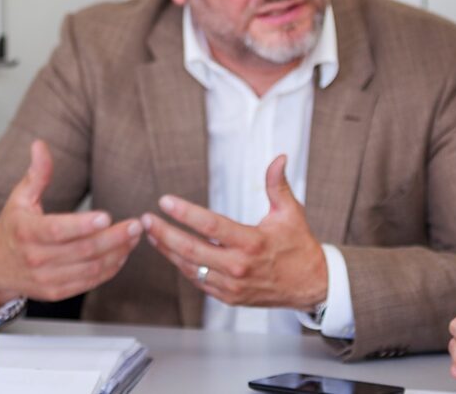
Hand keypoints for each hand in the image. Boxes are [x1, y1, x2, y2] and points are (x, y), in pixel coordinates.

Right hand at [0, 140, 142, 304]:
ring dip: (117, 253)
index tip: (107, 216)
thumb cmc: (12, 228)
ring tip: (134, 237)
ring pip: (90, 268)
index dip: (83, 225)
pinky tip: (122, 254)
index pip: (57, 230)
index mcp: (26, 232)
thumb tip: (40, 145)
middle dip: (113, 238)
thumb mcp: (20, 198)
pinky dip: (109, 269)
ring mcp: (46, 278)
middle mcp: (36, 259)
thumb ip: (37, 174)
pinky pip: (89, 282)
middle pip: (82, 250)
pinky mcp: (56, 292)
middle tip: (135, 225)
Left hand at [141, 155, 327, 309]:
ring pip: (190, 267)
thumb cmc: (298, 246)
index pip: (211, 226)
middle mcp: (239, 266)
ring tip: (150, 234)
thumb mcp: (291, 212)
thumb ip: (277, 184)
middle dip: (164, 233)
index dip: (185, 213)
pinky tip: (170, 252)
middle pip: (191, 249)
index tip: (165, 201)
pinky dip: (182, 266)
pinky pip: (198, 281)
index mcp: (252, 243)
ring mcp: (231, 285)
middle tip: (145, 220)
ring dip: (167, 250)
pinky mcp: (228, 297)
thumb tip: (278, 158)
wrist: (309, 285)